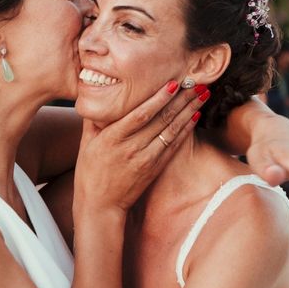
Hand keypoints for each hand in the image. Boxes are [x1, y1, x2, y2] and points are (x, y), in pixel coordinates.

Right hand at [73, 80, 206, 213]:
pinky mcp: (154, 169)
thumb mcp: (86, 143)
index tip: (173, 84)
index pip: (140, 115)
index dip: (159, 99)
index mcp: (112, 138)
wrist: (100, 205)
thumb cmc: (90, 172)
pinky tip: (195, 117)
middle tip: (197, 83)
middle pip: (161, 120)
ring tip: (202, 95)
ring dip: (188, 111)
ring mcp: (145, 159)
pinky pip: (173, 146)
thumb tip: (95, 95)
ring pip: (171, 131)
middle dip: (181, 100)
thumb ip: (93, 119)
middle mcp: (130, 148)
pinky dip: (185, 131)